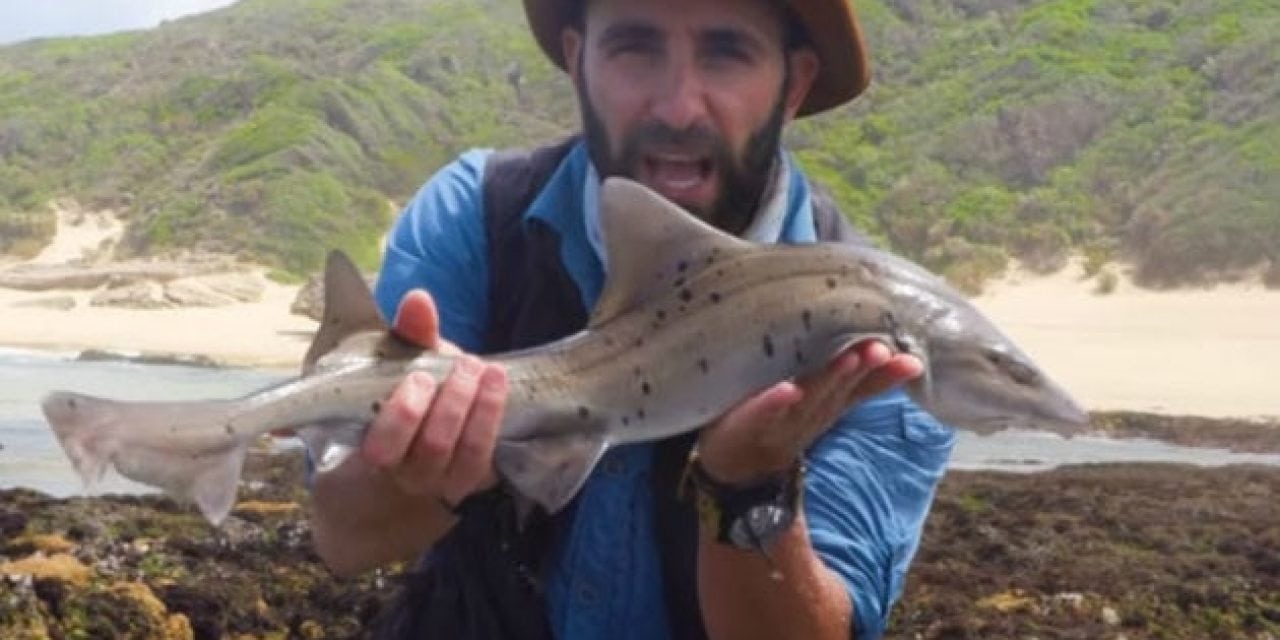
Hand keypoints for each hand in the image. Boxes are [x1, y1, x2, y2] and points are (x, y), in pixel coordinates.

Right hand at [358, 289, 507, 506]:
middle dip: (450, 403)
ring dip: (478, 406)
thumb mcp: (406, 361)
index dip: (404, 414)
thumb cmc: (412, 391)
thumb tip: (418, 299)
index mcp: (375, 446)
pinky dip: (492, 415)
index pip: (382, 447)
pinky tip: (497, 382)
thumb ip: (410, 333)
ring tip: (483, 368)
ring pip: (462, 451)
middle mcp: (406, 472)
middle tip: (464, 364)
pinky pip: (485, 453)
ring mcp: (441, 480)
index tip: (418, 375)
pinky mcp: (471, 479)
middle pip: (431, 447)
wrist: (434, 424)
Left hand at [696, 340, 922, 484]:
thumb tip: (887, 350)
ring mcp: (778, 421)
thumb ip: (850, 381)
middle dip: (861, 371)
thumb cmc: (777, 421)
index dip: (886, 376)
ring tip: (849, 359)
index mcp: (825, 407)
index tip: (913, 362)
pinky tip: (788, 390)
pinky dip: (774, 401)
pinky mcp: (745, 423)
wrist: (733, 463)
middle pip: (837, 391)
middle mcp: (808, 415)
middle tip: (880, 349)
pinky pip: (761, 412)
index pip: (860, 389)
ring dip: (828, 380)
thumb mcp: (817, 403)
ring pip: (808, 400)